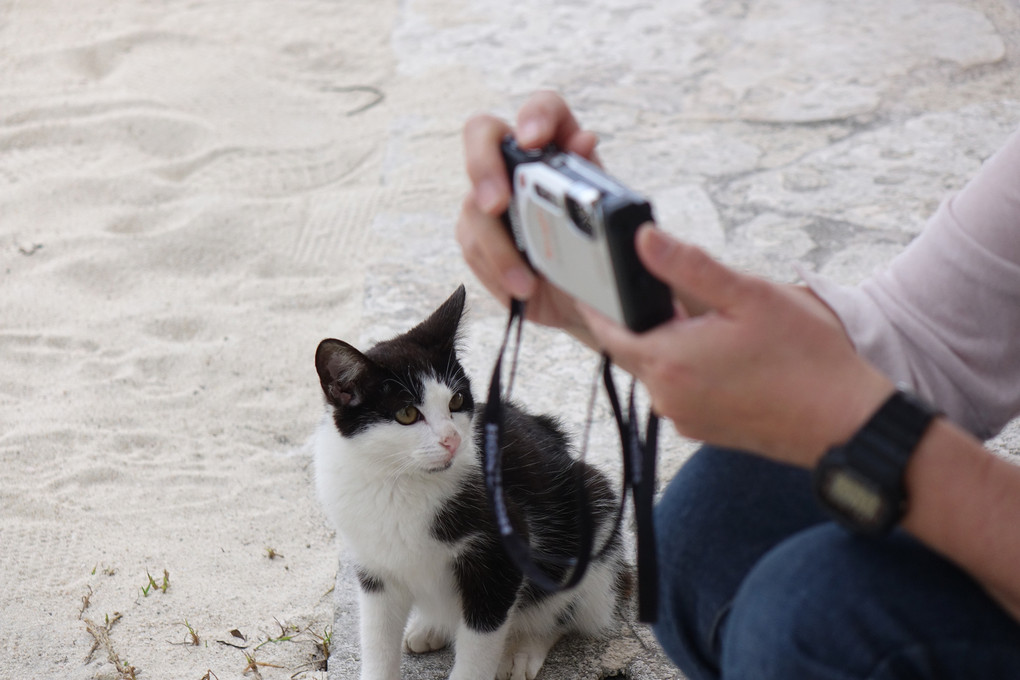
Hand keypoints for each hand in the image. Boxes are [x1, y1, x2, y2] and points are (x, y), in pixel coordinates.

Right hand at [456, 91, 600, 345]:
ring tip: (527, 282)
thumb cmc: (604, 256)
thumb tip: (584, 141)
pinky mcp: (479, 236)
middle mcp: (520, 166)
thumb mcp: (612, 222)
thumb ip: (599, 180)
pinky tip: (520, 288)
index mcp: (561, 150)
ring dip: (499, 246)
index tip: (533, 140)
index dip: (536, 116)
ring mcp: (494, 200)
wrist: (588, 305)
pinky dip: (496, 269)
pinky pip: (473, 246)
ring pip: (474, 205)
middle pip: (483, 134)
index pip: (545, 111)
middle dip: (484, 165)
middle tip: (497, 203)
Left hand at [579, 226, 894, 466]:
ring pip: (657, 370)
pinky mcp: (703, 430)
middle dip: (640, 318)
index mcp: (668, 362)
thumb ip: (688, 267)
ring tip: (706, 319)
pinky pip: (680, 391)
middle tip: (664, 289)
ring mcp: (684, 418)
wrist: (846, 422)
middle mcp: (667, 397)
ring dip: (668, 343)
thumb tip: (643, 240)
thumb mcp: (748, 296)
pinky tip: (723, 352)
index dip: (598, 302)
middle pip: (632, 348)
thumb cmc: (805, 359)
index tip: (595, 279)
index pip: (607, 328)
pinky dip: (688, 368)